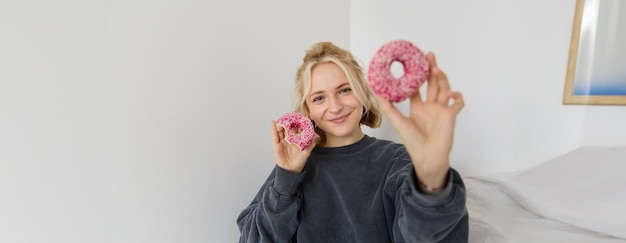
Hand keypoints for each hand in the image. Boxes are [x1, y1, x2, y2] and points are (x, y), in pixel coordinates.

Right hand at [271, 120, 315, 172]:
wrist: (291, 170)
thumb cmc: (299, 162)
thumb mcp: (307, 152)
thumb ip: (311, 144)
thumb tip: (315, 137)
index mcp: (295, 140)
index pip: (295, 129)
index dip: (297, 123)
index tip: (299, 117)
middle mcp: (288, 139)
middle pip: (288, 128)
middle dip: (289, 121)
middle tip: (291, 115)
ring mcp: (282, 141)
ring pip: (281, 130)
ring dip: (282, 123)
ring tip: (283, 117)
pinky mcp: (276, 144)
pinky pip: (275, 135)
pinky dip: (273, 128)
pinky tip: (274, 122)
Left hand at [376, 52, 463, 189]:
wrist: (427, 157)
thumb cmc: (413, 142)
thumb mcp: (398, 121)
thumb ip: (389, 107)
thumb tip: (376, 92)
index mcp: (418, 107)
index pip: (416, 87)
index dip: (415, 75)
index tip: (412, 63)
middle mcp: (430, 106)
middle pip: (432, 83)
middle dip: (431, 68)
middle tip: (429, 55)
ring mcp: (441, 110)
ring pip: (444, 88)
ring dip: (442, 78)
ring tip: (436, 68)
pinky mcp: (451, 116)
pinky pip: (458, 102)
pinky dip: (457, 96)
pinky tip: (450, 93)